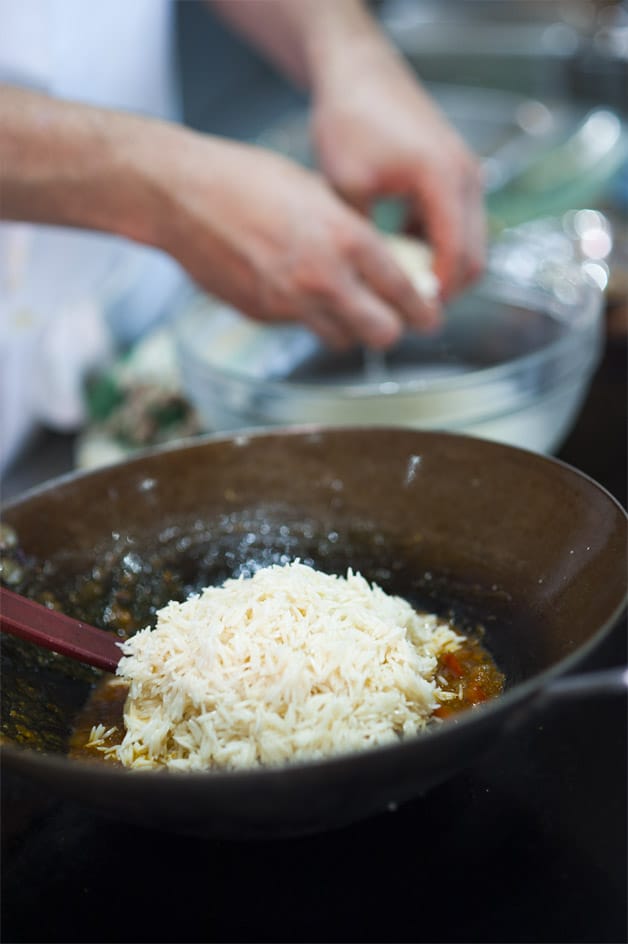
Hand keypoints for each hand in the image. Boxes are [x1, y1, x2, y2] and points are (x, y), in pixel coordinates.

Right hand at [151, 130, 438, 348]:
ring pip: (342, 340)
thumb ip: (351, 231)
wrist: (182, 196)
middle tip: (395, 321)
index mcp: (346, 238)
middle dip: (392, 329)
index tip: (429, 314)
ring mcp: (290, 303)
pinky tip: (299, 293)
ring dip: (351, 330)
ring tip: (347, 309)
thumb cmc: (246, 180)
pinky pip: (301, 329)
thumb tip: (380, 260)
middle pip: (381, 333)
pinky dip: (309, 319)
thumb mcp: (316, 191)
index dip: (424, 310)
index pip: (404, 292)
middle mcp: (323, 277)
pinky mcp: (263, 316)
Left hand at [311, 40, 486, 303]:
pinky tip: (400, 251)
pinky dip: (437, 244)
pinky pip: (457, 221)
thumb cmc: (351, 121)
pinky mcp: (454, 172)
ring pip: (469, 240)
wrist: (358, 72)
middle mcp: (466, 177)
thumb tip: (365, 287)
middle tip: (413, 314)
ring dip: (442, 267)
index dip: (439, 294)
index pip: (458, 256)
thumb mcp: (348, 187)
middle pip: (475, 255)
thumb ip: (364, 239)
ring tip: (405, 288)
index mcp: (444, 180)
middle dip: (448, 289)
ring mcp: (465, 173)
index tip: (415, 318)